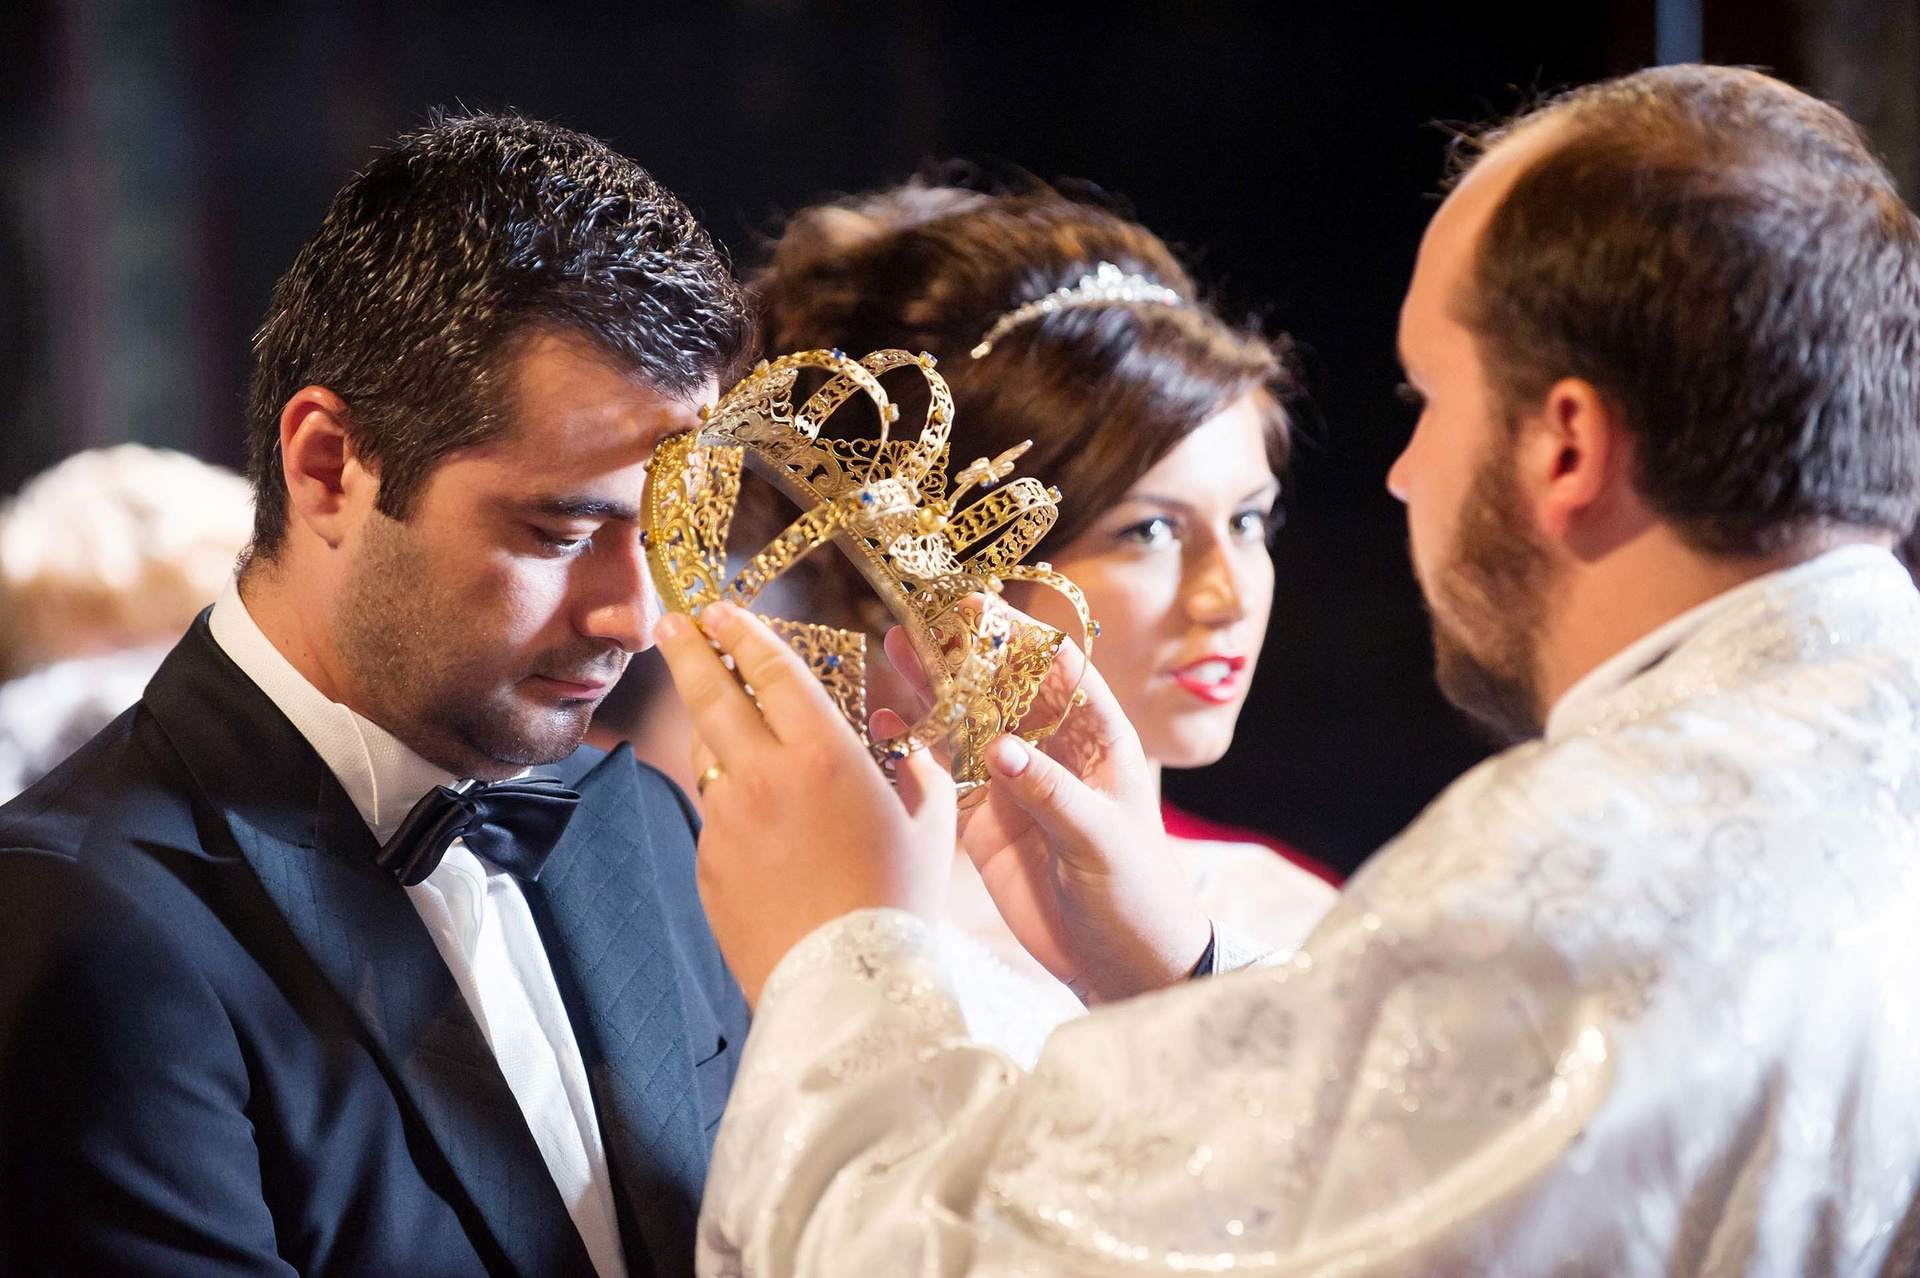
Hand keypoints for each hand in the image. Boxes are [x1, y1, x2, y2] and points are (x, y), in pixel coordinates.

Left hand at [655, 603, 955, 1006]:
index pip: (774, 672)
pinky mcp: (708, 866)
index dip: (746, 634)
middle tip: (673, 624)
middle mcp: (764, 777)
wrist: (848, 989)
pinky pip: (716, 820)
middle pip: (713, 695)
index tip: (722, 611)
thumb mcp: (931, 829)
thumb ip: (918, 776)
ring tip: (724, 720)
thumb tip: (911, 754)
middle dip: (690, 650)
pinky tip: (762, 830)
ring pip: (707, 756)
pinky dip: (733, 809)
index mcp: (824, 755)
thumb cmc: (902, 905)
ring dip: (712, 730)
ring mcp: (727, 822)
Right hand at [885, 624, 1210, 1003]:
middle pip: (1004, 684)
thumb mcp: (1101, 840)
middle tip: (922, 611)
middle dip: (966, 648)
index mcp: (1099, 740)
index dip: (1020, 636)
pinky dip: (916, 748)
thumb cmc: (1136, 893)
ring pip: (968, 720)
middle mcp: (1053, 749)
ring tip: (894, 643)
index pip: (1060, 671)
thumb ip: (1051, 793)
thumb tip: (1000, 748)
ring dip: (933, 685)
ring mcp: (1014, 782)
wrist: (1122, 963)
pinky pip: (945, 774)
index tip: (980, 606)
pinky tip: (884, 722)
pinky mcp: (984, 820)